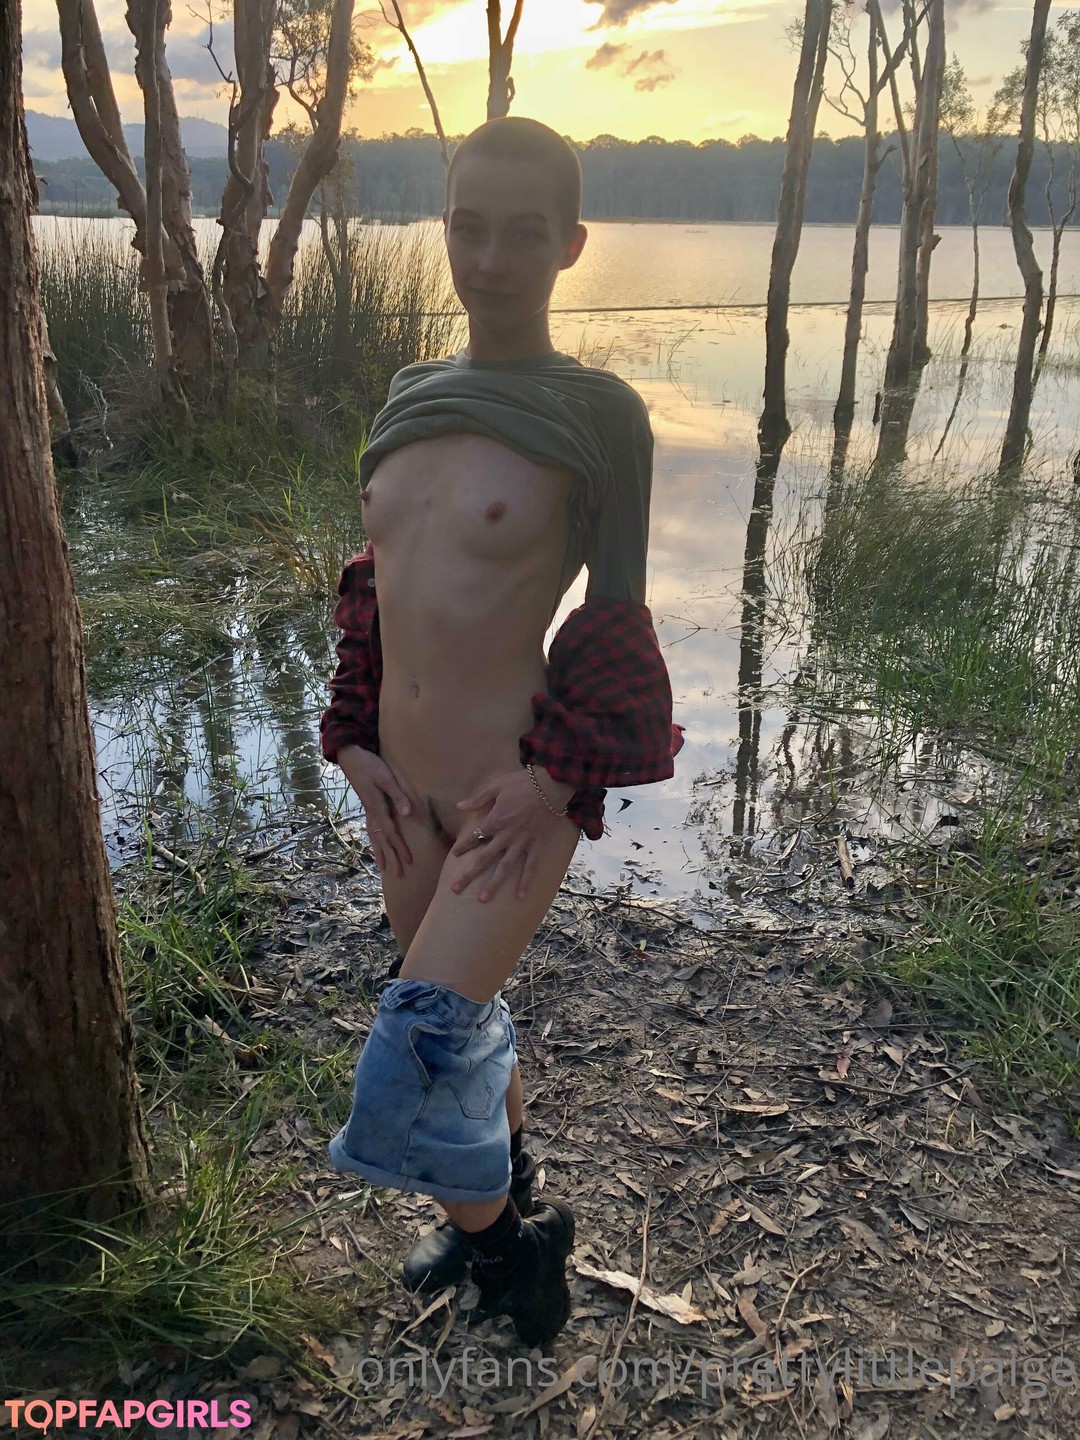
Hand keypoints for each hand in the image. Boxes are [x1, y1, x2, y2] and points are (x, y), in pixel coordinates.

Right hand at [336, 745, 420, 877]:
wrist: (350, 756)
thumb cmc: (370, 764)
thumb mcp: (385, 777)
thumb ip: (397, 795)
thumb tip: (407, 814)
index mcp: (377, 807)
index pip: (391, 832)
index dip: (400, 847)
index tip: (408, 861)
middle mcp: (371, 813)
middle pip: (382, 839)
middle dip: (391, 856)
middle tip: (398, 874)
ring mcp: (367, 811)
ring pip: (374, 836)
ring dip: (381, 852)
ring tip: (384, 868)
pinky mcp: (366, 807)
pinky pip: (370, 830)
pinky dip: (374, 841)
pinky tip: (376, 847)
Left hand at [451, 767, 573, 902]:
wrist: (552, 786)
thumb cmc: (523, 783)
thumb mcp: (497, 786)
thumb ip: (478, 798)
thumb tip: (459, 806)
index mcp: (495, 820)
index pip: (474, 837)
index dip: (463, 846)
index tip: (454, 854)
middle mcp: (506, 836)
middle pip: (484, 858)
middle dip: (469, 874)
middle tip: (455, 889)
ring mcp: (522, 843)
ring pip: (505, 868)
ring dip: (493, 884)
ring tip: (482, 899)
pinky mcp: (537, 845)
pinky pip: (531, 866)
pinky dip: (526, 881)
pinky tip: (520, 896)